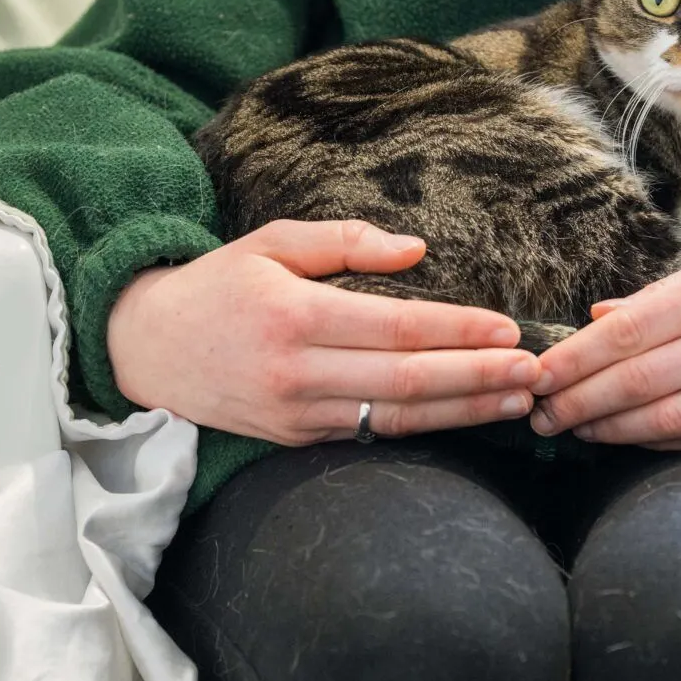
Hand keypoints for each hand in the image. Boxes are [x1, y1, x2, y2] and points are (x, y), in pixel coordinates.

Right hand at [108, 219, 539, 444]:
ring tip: (518, 400)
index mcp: (294, 315)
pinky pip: (372, 433)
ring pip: (397, 417)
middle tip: (534, 372)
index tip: (507, 328)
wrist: (145, 349)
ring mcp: (298, 413)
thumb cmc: (217, 285)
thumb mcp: (271, 242)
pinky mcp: (296, 438)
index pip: (396, 327)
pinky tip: (466, 416)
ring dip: (464, 411)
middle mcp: (298, 372)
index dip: (457, 330)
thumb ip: (346, 242)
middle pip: (407, 380)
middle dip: (477, 377)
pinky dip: (425, 426)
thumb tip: (417, 250)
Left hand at [527, 243, 680, 446]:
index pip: (629, 330)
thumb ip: (663, 297)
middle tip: (541, 414)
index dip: (574, 359)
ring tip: (576, 430)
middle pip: (639, 380)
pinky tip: (629, 438)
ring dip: (611, 430)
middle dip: (579, 402)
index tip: (537, 375)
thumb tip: (596, 319)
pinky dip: (660, 441)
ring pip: (669, 418)